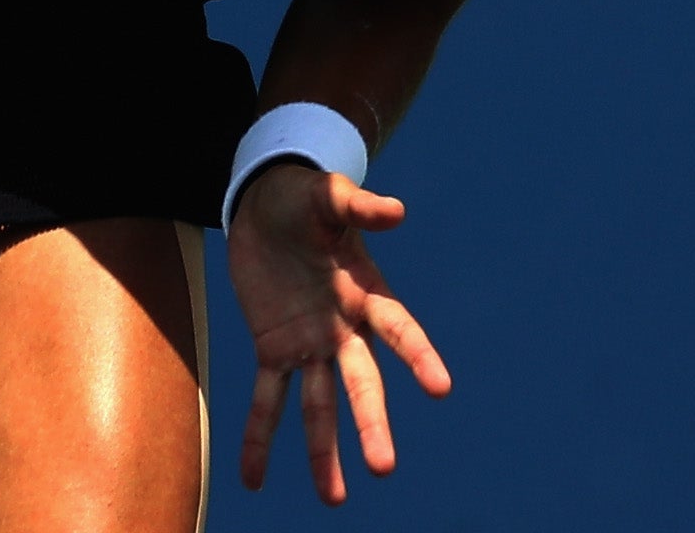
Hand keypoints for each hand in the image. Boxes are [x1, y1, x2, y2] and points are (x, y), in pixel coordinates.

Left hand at [225, 162, 452, 502]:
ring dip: (324, 450)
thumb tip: (396, 211)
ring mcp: (310, 344)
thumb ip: (358, 206)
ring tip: (332, 499)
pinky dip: (259, 438)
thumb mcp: (327, 196)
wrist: (265, 202)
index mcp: (365, 292)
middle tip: (383, 466)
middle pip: (361, 382)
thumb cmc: (305, 197)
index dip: (419, 356)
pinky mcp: (275, 348)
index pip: (398, 329)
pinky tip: (253, 478)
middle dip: (371, 422)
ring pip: (318, 405)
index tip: (441, 387)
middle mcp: (344, 328)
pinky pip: (267, 399)